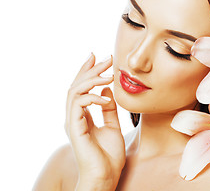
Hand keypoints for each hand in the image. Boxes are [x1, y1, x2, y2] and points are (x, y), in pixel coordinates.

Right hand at [65, 53, 125, 190]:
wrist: (106, 176)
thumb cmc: (109, 155)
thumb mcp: (113, 126)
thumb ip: (109, 110)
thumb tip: (108, 91)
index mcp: (82, 116)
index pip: (82, 88)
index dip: (88, 71)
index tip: (98, 58)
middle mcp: (75, 116)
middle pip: (77, 85)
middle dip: (91, 69)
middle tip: (106, 59)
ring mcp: (73, 121)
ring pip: (75, 91)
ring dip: (92, 79)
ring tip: (108, 75)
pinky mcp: (75, 127)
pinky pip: (79, 104)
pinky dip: (92, 96)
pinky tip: (106, 97)